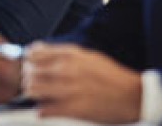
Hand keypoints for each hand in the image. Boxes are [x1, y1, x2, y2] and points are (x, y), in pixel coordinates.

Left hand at [23, 43, 141, 123]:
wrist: (134, 96)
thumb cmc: (111, 76)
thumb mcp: (87, 56)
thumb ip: (61, 53)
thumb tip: (36, 50)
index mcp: (70, 55)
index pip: (33, 54)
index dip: (28, 61)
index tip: (30, 66)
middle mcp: (67, 70)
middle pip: (29, 71)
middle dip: (27, 77)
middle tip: (33, 83)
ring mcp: (69, 90)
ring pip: (32, 89)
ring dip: (32, 93)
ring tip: (40, 96)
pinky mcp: (73, 109)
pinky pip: (44, 110)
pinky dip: (41, 110)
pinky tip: (47, 109)